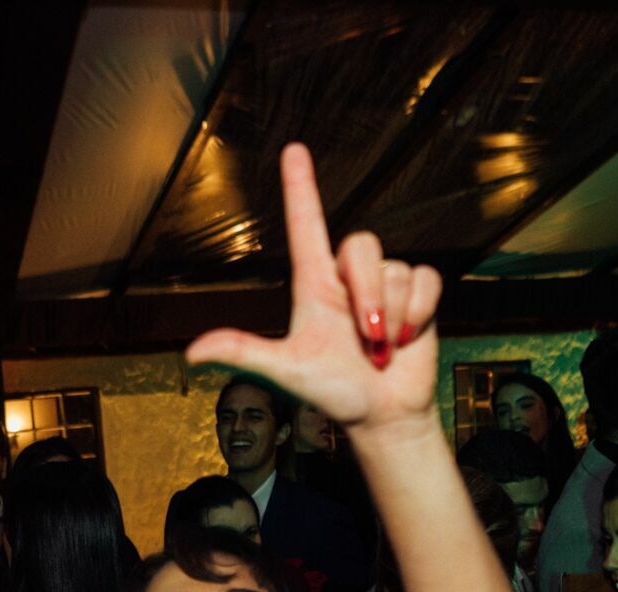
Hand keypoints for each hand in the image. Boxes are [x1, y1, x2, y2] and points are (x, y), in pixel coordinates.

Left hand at [184, 143, 441, 439]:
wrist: (383, 415)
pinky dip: (419, 313)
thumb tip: (192, 352)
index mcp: (314, 284)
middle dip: (367, 295)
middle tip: (366, 340)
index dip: (300, 187)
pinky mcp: (418, 294)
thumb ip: (244, 353)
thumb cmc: (333, 390)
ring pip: (395, 270)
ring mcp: (385, 284)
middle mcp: (348, 277)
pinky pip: (425, 280)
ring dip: (392, 316)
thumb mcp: (286, 370)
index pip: (306, 225)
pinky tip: (409, 336)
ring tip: (382, 347)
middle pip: (361, 247)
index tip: (293, 149)